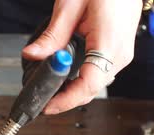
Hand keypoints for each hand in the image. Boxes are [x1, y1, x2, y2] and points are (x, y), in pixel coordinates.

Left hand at [23, 0, 141, 113]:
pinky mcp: (118, 51)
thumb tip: (32, 55)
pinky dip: (81, 79)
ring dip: (72, 90)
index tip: (47, 106)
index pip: (89, 84)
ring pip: (95, 84)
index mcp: (110, 43)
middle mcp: (120, 54)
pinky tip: (65, 78)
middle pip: (91, 89)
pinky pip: (99, 73)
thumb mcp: (71, 5)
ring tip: (49, 90)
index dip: (66, 100)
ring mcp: (121, 54)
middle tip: (41, 101)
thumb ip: (52, 35)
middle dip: (66, 99)